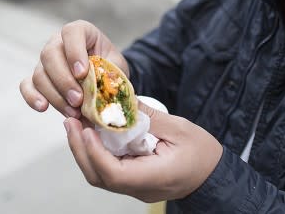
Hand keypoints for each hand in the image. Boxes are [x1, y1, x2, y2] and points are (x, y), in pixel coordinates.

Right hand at [20, 20, 127, 118]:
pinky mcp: (37, 77)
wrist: (105, 77)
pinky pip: (27, 85)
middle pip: (50, 54)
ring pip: (40, 74)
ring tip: (73, 111)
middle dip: (63, 80)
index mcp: (81, 31)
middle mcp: (58, 42)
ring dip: (55, 95)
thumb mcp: (116, 67)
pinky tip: (43, 107)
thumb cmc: (110, 68)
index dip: (74, 52)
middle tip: (78, 100)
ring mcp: (45, 60)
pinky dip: (32, 97)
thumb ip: (110, 76)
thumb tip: (101, 95)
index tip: (82, 73)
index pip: (71, 33)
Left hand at [64, 103, 223, 202]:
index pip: (113, 173)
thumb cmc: (202, 153)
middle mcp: (140, 187)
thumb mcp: (179, 128)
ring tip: (75, 124)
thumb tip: (120, 98)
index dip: (94, 152)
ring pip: (100, 175)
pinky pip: (108, 170)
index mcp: (153, 177)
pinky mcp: (133, 182)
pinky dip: (96, 152)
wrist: (214, 175)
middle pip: (99, 176)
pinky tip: (91, 133)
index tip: (86, 129)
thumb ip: (148, 116)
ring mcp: (135, 187)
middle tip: (70, 120)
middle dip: (80, 148)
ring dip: (84, 150)